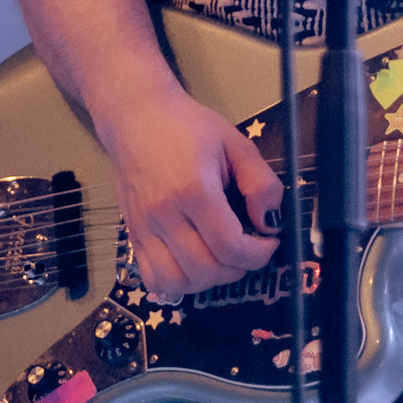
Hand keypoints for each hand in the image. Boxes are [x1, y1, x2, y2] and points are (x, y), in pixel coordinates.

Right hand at [95, 87, 283, 297]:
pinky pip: (154, 280)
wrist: (138, 119)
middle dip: (239, 268)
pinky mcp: (132, 236)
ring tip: (223, 258)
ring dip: (209, 280)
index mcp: (194, 190)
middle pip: (206, 269)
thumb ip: (261, 184)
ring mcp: (143, 229)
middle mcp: (164, 215)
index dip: (258, 253)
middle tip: (250, 249)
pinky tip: (195, 262)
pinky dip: (179, 283)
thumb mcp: (236, 144)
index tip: (269, 241)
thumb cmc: (188, 128)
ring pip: (178, 283)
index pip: (230, 246)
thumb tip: (270, 223)